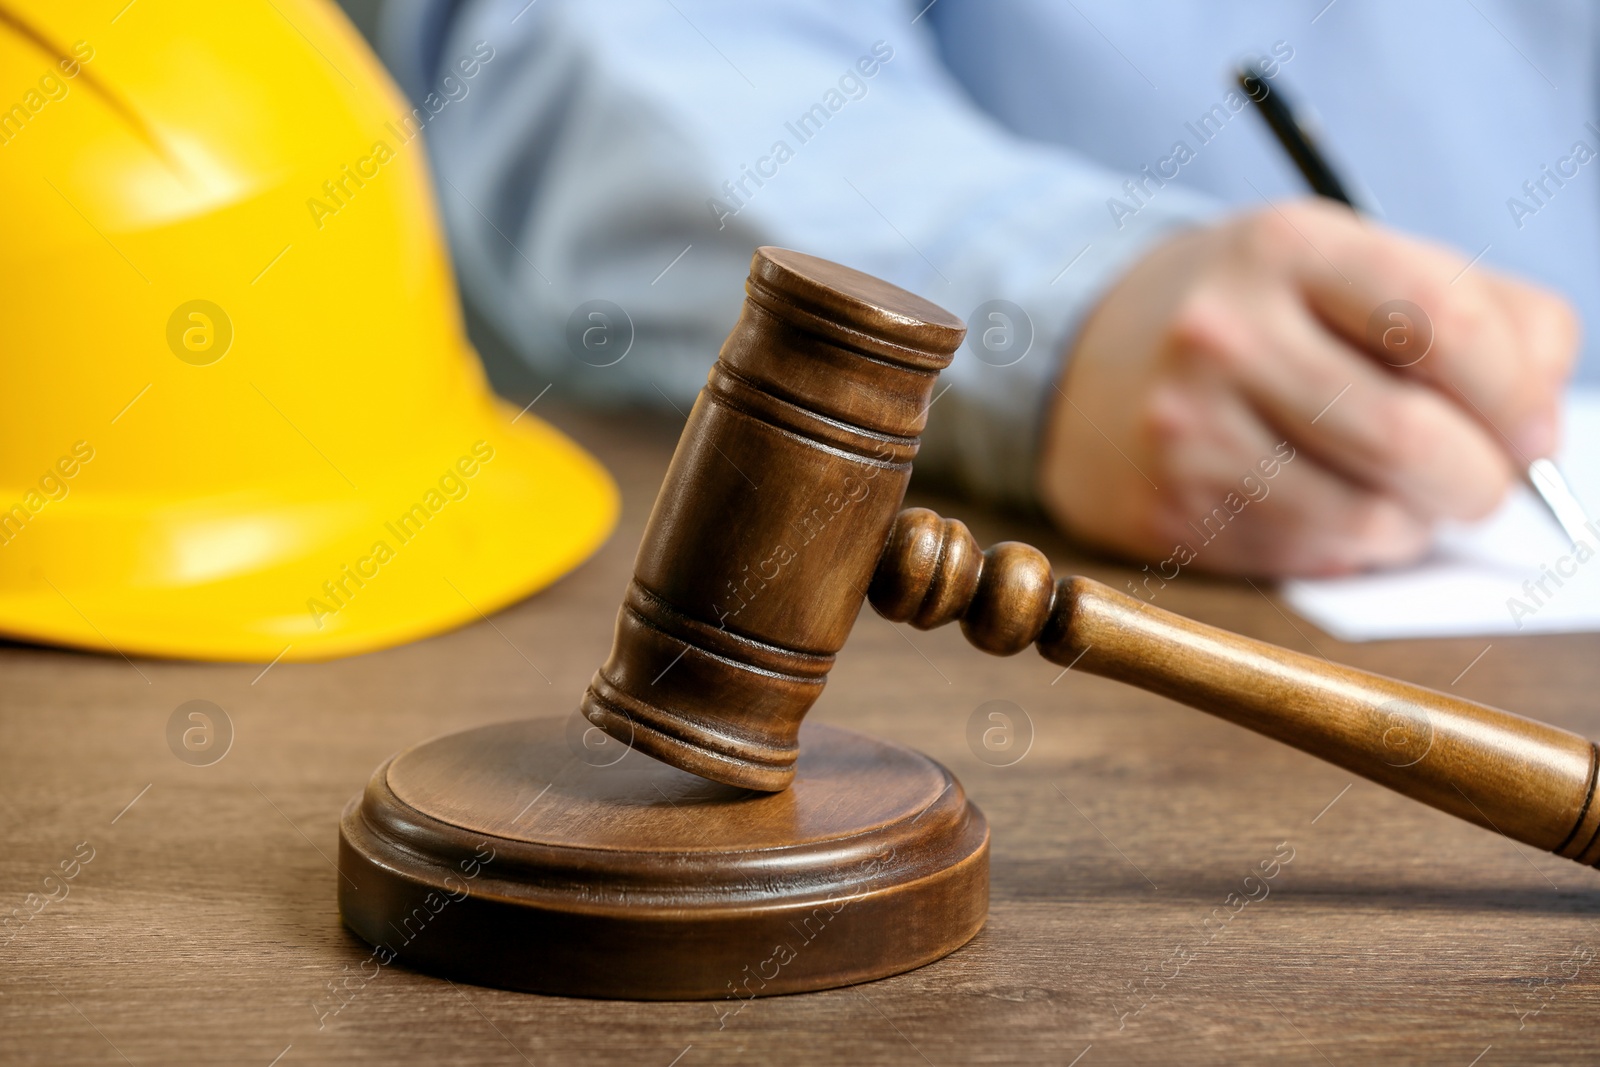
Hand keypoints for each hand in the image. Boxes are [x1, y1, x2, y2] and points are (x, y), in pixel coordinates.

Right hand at [1037, 199, 1577, 577]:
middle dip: (1481, 482)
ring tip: (1398, 493)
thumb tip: (1538, 437)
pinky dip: (1353, 547)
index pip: (1445, 322)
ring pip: (1370, 516)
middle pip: (1413, 438)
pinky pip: (1312, 555)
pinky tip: (1331, 507)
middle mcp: (1225, 331)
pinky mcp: (1169, 509)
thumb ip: (1481, 318)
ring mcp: (1187, 427)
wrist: (1087, 366)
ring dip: (1415, 523)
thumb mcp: (1352, 269)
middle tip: (1482, 484)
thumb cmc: (1260, 319)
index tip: (1531, 430)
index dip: (1518, 395)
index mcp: (1287, 246)